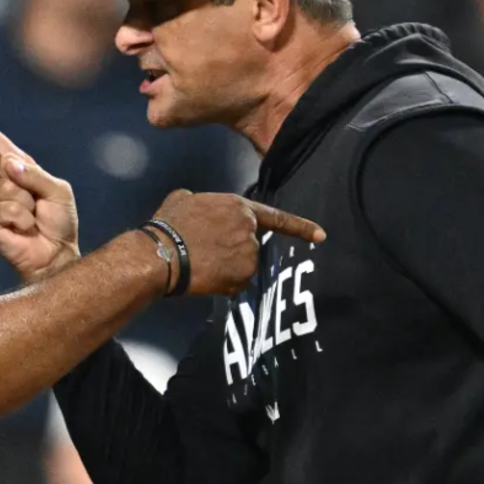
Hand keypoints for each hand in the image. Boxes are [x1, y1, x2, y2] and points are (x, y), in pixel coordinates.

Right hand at [0, 101, 79, 281]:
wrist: (55, 255)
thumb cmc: (59, 223)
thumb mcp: (58, 191)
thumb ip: (36, 175)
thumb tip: (7, 163)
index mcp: (19, 168)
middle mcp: (1, 180)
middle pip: (5, 166)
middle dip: (30, 187)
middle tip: (38, 207)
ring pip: (6, 188)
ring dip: (26, 206)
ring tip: (31, 220)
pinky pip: (4, 208)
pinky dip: (20, 219)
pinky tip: (23, 229)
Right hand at [151, 190, 325, 295]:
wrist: (163, 254)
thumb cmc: (169, 224)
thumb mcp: (183, 199)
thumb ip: (200, 202)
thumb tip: (197, 206)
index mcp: (238, 207)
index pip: (275, 217)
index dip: (300, 227)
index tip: (321, 236)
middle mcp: (249, 229)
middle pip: (250, 244)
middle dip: (233, 251)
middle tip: (206, 254)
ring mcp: (248, 254)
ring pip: (243, 266)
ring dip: (228, 268)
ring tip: (201, 265)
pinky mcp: (242, 276)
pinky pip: (236, 283)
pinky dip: (224, 284)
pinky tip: (205, 278)